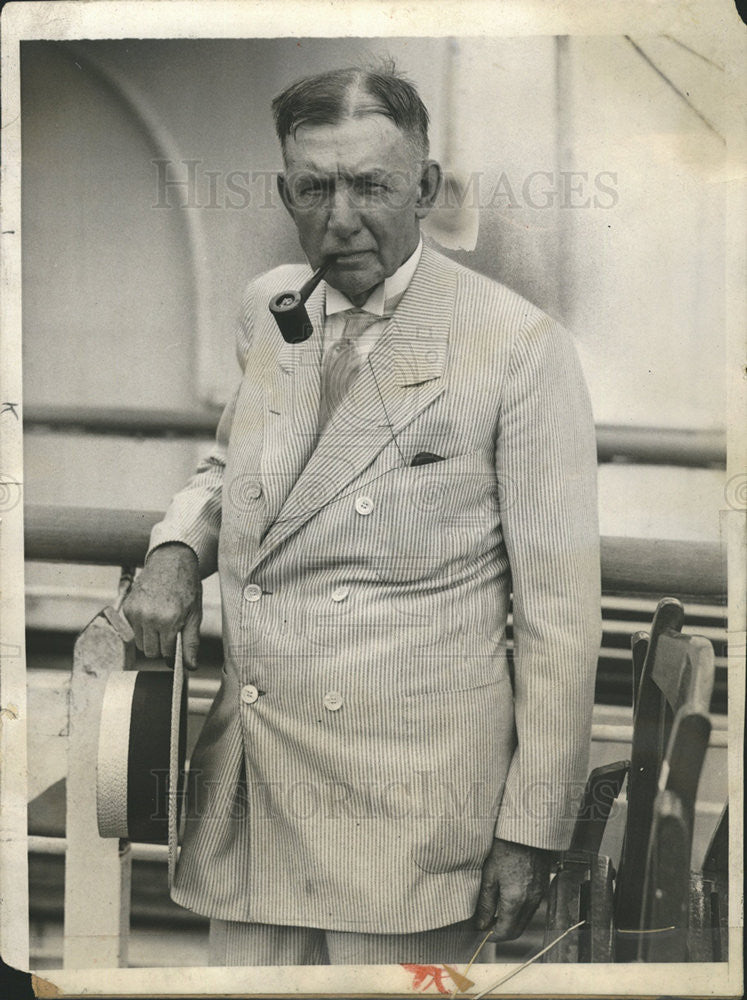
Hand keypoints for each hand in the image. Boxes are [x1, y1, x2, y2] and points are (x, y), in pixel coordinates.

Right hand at [122, 542, 201, 669]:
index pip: (165, 653)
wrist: (171, 561)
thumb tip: (190, 666)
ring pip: (139, 642)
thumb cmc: (186, 587)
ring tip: (162, 621)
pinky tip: (152, 612)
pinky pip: (132, 629)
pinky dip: (141, 626)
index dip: (172, 652)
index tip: (176, 647)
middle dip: (160, 647)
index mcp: (168, 620)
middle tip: (170, 632)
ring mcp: (135, 612)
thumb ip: (191, 642)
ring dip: (150, 638)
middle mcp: (149, 617)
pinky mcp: (127, 607)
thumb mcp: (195, 614)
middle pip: (150, 651)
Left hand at [473, 837, 554, 939]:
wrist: (527, 830)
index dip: (491, 937)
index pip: (505, 932)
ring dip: (511, 923)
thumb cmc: (505, 848)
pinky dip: (520, 912)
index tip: (481, 932)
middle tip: (486, 925)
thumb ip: (485, 903)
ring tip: (494, 913)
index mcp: (516, 900)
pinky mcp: (543, 888)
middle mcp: (531, 902)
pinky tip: (508, 901)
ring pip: (525, 921)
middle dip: (501, 932)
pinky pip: (531, 909)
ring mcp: (539, 895)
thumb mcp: (489, 875)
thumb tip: (481, 924)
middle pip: (517, 931)